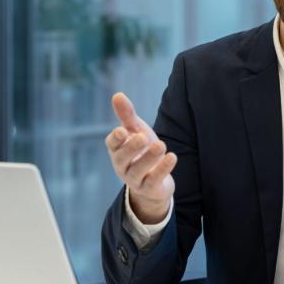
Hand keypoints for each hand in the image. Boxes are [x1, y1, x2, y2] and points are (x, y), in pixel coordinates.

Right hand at [104, 92, 175, 223]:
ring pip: (138, 170)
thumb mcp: (137, 132)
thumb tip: (117, 95)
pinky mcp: (149, 189)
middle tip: (143, 137)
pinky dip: (162, 169)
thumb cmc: (142, 151)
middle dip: (131, 148)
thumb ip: (127, 116)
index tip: (122, 130)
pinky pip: (153, 180)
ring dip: (149, 158)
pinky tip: (172, 157)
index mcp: (118, 151)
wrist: (154, 182)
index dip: (116, 139)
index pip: (111, 145)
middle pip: (122, 158)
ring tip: (161, 144)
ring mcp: (135, 179)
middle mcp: (123, 166)